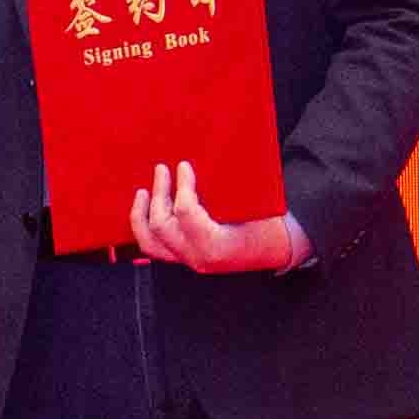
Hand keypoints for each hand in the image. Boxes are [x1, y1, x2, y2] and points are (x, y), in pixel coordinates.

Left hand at [126, 161, 308, 273]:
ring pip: (150, 242)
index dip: (182, 185)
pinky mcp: (183, 258)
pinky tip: (144, 208)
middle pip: (162, 226)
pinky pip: (155, 246)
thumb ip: (229, 185)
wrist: (276, 247)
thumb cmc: (268, 222)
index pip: (186, 212)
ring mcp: (188, 260)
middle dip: (159, 194)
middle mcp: (197, 257)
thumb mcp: (254, 203)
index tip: (184, 166)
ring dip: (141, 214)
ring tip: (142, 192)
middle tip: (162, 170)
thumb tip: (202, 158)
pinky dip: (145, 226)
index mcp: (216, 244)